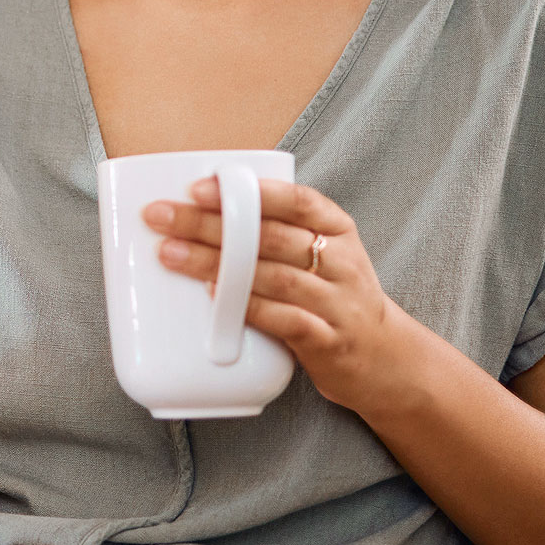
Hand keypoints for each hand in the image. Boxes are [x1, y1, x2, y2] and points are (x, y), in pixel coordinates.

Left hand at [142, 177, 414, 413]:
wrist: (382, 357)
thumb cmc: (334, 297)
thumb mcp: (323, 254)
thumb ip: (277, 233)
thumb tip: (200, 212)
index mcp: (338, 229)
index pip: (296, 200)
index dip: (248, 191)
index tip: (199, 187)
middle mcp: (341, 261)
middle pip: (271, 236)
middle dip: (211, 224)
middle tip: (162, 218)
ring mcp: (336, 302)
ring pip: (273, 276)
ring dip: (217, 264)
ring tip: (172, 254)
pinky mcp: (327, 340)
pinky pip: (284, 320)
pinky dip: (248, 306)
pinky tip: (215, 296)